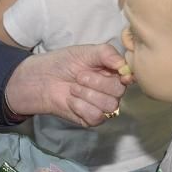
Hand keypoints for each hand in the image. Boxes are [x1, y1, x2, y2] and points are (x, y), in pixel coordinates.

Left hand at [4, 44, 130, 126]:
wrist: (41, 79)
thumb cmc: (63, 63)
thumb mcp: (85, 51)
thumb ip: (107, 53)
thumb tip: (124, 65)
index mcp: (113, 72)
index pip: (130, 76)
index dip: (126, 76)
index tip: (120, 74)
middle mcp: (110, 90)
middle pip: (119, 92)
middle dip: (97, 83)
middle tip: (79, 76)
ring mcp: (101, 106)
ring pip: (109, 105)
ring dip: (87, 94)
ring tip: (73, 88)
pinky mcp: (90, 119)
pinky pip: (96, 116)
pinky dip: (81, 107)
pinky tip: (71, 100)